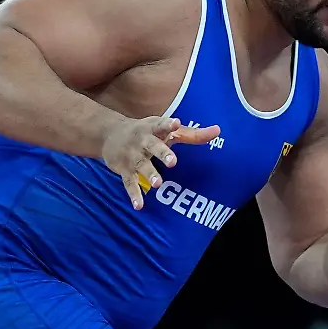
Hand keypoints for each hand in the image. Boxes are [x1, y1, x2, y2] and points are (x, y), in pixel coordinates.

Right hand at [101, 116, 219, 208]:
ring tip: (158, 184)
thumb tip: (218, 131)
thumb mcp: (166, 129)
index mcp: (154, 129)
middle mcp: (142, 141)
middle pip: (153, 147)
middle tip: (173, 162)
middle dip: (162, 153)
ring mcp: (132, 156)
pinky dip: (134, 194)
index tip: (177, 123)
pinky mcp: (124, 170)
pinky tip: (139, 205)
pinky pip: (129, 183)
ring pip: (141, 166)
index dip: (169, 124)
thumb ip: (192, 133)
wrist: (109, 134)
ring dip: (149, 174)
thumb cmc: (147, 132)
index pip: (162, 125)